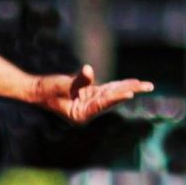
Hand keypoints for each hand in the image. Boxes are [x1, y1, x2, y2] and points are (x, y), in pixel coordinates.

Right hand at [28, 64, 152, 123]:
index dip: (116, 98)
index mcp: (81, 114)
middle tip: (149, 86)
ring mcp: (90, 103)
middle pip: (113, 100)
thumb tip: (89, 70)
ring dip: (129, 88)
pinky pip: (108, 89)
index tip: (131, 94)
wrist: (36, 91)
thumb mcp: (60, 85)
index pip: (102, 104)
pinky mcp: (89, 95)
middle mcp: (88, 111)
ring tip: (146, 85)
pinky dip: (119, 85)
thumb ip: (77, 80)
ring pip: (113, 94)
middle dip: (131, 91)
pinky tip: (132, 83)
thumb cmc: (45, 90)